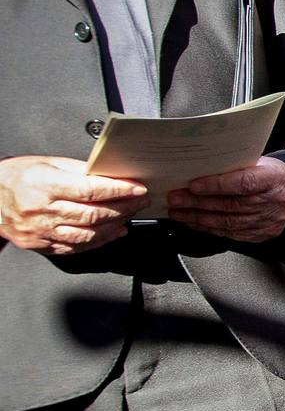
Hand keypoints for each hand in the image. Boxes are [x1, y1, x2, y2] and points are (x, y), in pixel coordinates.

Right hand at [0, 156, 148, 253]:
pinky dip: (100, 241)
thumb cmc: (17, 177)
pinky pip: (77, 248)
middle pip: (93, 214)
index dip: (119, 190)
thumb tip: (112, 174)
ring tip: (130, 215)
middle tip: (141, 201)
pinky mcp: (41, 245)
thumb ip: (80, 170)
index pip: (90, 190)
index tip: (138, 188)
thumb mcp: (47, 163)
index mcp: (44, 185)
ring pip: (88, 234)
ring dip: (116, 225)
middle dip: (124, 208)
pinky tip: (115, 232)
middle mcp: (42, 210)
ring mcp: (40, 231)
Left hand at [167, 156, 284, 241]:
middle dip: (198, 203)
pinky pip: (231, 234)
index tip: (193, 185)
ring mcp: (268, 221)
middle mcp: (273, 202)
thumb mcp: (260, 163)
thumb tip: (199, 169)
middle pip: (231, 205)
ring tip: (179, 212)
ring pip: (228, 222)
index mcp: (275, 178)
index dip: (216, 185)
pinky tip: (195, 222)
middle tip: (176, 199)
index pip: (243, 183)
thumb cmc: (271, 176)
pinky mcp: (261, 234)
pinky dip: (209, 228)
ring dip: (198, 217)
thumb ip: (235, 167)